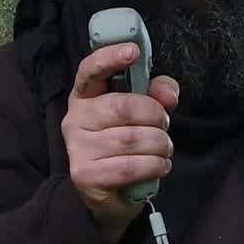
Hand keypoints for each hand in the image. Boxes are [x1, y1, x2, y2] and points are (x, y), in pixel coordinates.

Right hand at [62, 42, 179, 243]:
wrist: (107, 192)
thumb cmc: (125, 143)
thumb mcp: (143, 113)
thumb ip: (157, 94)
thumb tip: (168, 94)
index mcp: (85, 96)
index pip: (90, 70)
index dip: (110, 58)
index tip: (133, 52)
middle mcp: (75, 118)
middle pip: (124, 107)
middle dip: (156, 116)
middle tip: (164, 126)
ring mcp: (77, 148)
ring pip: (132, 139)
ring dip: (160, 145)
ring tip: (163, 148)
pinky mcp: (85, 175)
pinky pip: (131, 166)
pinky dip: (155, 166)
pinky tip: (159, 165)